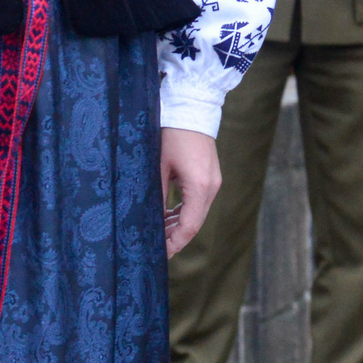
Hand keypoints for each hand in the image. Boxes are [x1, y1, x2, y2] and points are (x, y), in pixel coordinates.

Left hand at [162, 128, 221, 257]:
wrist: (193, 107)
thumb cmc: (172, 134)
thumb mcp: (158, 167)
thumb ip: (156, 196)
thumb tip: (149, 220)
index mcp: (199, 187)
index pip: (189, 227)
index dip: (174, 244)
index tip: (160, 255)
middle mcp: (211, 187)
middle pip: (195, 223)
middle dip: (176, 237)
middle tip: (155, 248)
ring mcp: (213, 181)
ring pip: (198, 213)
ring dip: (180, 225)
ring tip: (159, 233)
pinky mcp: (211, 176)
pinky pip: (199, 202)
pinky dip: (186, 212)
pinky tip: (169, 215)